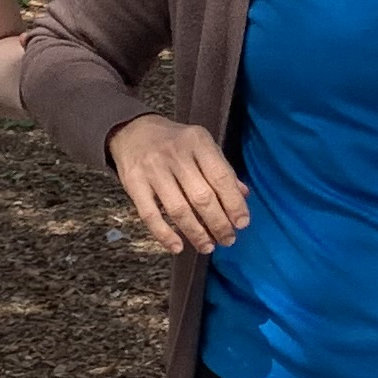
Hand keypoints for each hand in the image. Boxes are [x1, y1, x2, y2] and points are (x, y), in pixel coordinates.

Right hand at [106, 114, 247, 251]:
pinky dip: (164, 234)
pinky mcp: (133, 184)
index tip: (242, 223)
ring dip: (196, 233)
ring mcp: (153, 169)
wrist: (133, 131)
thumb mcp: (201, 145)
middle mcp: (175, 154)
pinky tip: (177, 247)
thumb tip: (244, 195)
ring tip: (207, 246)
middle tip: (227, 240)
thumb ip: (221, 169)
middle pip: (202, 197)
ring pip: (178, 210)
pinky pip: (150, 215)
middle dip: (218, 224)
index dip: (234, 204)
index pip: (221, 177)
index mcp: (197, 142)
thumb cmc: (175, 142)